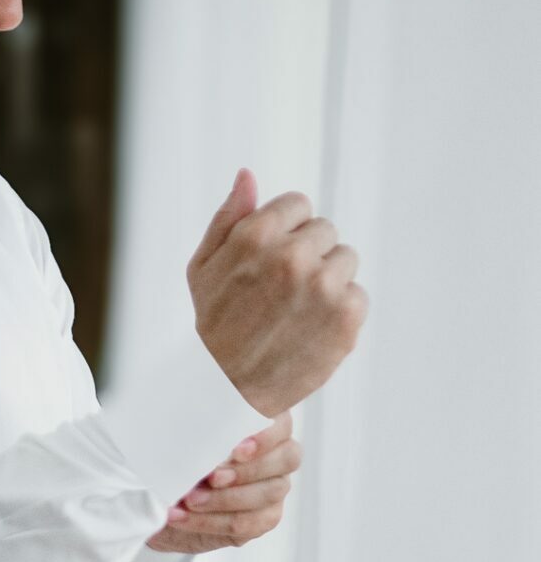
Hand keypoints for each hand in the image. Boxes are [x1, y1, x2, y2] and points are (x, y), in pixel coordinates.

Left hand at [146, 411, 300, 553]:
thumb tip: (197, 438)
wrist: (159, 499)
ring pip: (269, 493)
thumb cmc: (176, 459)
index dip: (266, 437)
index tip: (236, 450)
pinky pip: (250, 523)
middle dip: (247, 470)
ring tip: (189, 500)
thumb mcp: (180, 440)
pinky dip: (212, 521)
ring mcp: (275, 487)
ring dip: (225, 499)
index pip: (282, 424)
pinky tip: (184, 517)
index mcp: (262, 425)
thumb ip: (199, 435)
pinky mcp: (265, 518)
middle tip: (211, 478)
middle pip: (286, 459)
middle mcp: (277, 455)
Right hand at [188, 170, 368, 416]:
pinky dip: (341, 310)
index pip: (299, 204)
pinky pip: (358, 293)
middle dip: (308, 253)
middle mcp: (293, 256)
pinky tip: (312, 327)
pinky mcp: (347, 317)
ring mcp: (323, 287)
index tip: (270, 260)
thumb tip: (248, 174)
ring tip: (298, 309)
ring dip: (327, 279)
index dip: (285, 231)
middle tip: (282, 290)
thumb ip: (228, 216)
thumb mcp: (203, 264)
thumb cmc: (214, 321)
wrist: (228, 387)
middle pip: (325, 230)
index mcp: (257, 235)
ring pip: (345, 259)